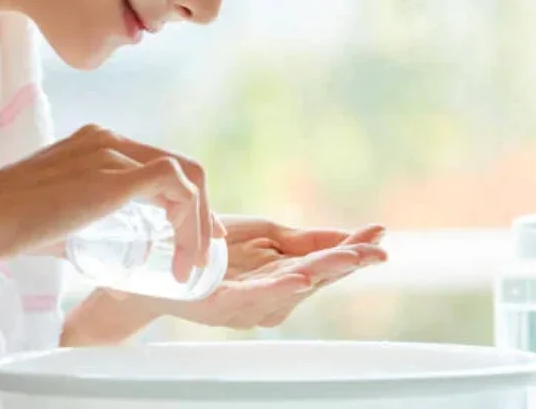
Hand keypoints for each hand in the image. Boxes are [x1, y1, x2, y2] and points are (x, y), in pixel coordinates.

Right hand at [0, 124, 222, 279]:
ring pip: (185, 178)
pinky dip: (190, 222)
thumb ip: (91, 227)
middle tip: (204, 249)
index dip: (185, 199)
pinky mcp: (116, 174)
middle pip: (181, 167)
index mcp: (99, 144)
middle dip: (202, 211)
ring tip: (191, 263)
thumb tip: (119, 258)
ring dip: (198, 224)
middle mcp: (111, 140)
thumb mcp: (62, 219)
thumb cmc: (6, 224)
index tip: (192, 235)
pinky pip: (177, 188)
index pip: (160, 164)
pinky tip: (183, 253)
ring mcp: (114, 152)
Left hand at [147, 217, 387, 328]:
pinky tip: (302, 276)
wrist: (156, 261)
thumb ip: (302, 240)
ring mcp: (249, 304)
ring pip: (295, 286)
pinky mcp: (223, 305)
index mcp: (284, 278)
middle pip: (318, 276)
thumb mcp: (264, 235)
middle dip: (349, 261)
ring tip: (351, 257)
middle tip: (378, 248)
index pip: (327, 262)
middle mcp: (273, 297)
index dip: (354, 248)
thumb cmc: (212, 247)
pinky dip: (281, 288)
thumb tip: (345, 237)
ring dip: (325, 271)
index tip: (380, 231)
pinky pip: (256, 297)